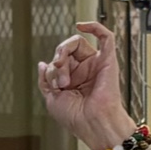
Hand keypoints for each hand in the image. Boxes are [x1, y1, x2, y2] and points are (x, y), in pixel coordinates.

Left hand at [37, 20, 134, 148]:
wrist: (92, 124)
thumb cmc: (76, 118)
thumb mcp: (51, 99)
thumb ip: (45, 80)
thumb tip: (42, 64)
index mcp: (73, 78)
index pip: (59, 59)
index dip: (52, 67)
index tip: (53, 84)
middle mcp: (85, 70)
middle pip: (66, 49)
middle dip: (57, 61)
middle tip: (60, 81)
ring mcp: (96, 64)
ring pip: (77, 43)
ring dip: (65, 53)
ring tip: (66, 78)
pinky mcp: (108, 61)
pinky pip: (105, 36)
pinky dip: (94, 26)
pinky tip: (82, 25)